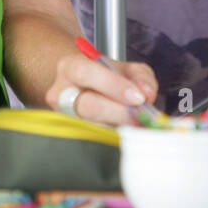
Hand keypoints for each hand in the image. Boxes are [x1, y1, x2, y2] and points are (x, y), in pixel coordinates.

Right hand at [43, 53, 158, 126]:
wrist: (80, 88)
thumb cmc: (103, 77)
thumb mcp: (124, 68)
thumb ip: (140, 77)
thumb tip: (146, 94)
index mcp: (70, 67)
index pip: (86, 73)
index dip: (114, 86)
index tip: (138, 98)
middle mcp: (60, 93)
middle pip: (88, 106)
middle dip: (120, 112)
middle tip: (141, 115)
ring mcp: (62, 117)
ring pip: (93, 127)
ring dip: (119, 126)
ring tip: (136, 122)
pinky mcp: (70, 135)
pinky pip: (96, 139)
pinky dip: (116, 136)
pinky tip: (126, 130)